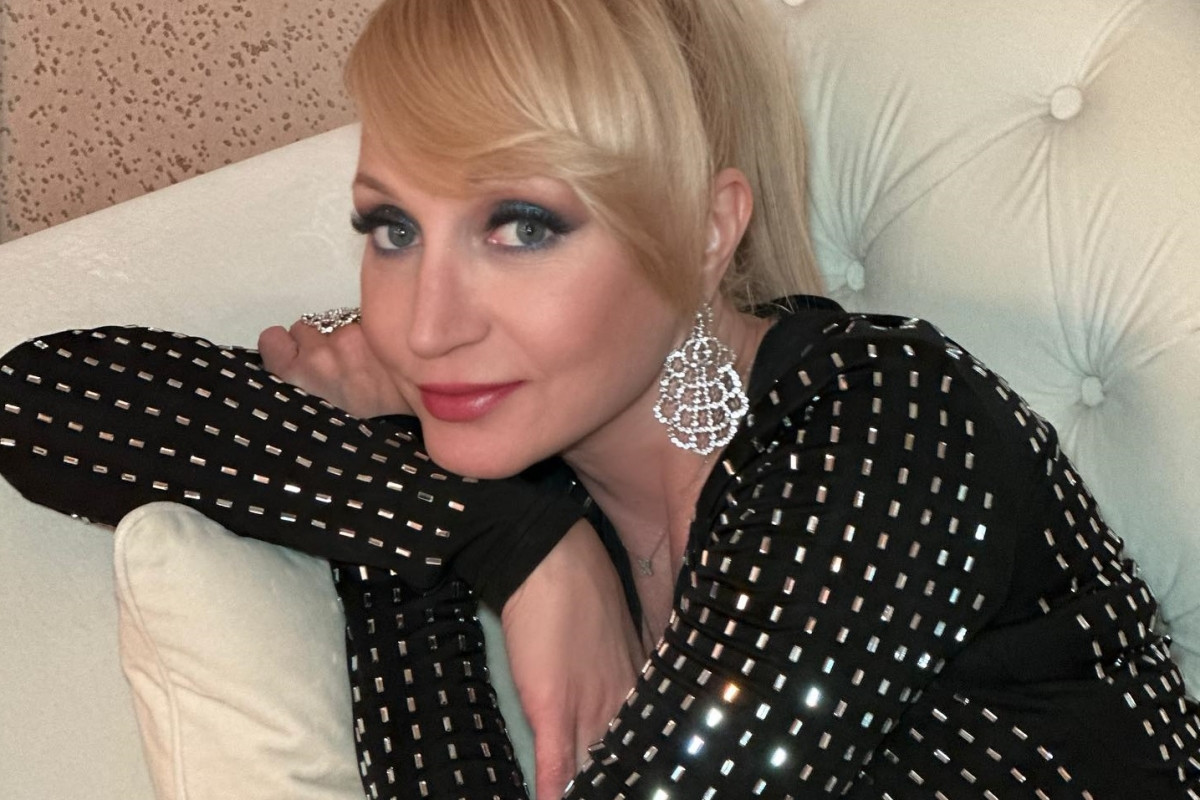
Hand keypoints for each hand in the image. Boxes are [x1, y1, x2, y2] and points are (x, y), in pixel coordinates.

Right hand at [258, 318, 410, 417]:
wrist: (419, 398)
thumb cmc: (374, 406)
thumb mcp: (328, 407)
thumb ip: (307, 382)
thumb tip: (293, 358)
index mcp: (301, 384)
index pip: (270, 341)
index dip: (284, 345)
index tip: (298, 354)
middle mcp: (317, 363)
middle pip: (300, 330)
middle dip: (317, 340)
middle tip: (341, 361)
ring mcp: (343, 342)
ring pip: (328, 320)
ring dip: (341, 332)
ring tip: (362, 355)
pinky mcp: (369, 327)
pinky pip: (352, 317)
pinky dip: (364, 326)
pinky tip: (378, 346)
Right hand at [502, 520, 643, 799]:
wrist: (549, 558)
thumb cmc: (581, 584)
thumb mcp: (617, 627)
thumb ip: (624, 661)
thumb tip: (622, 677)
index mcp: (638, 683)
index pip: (648, 740)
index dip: (650, 765)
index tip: (660, 779)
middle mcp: (622, 702)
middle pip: (630, 761)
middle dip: (631, 783)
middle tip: (638, 795)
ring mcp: (589, 708)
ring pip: (597, 771)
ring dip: (597, 791)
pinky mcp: (553, 709)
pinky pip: (555, 764)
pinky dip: (552, 792)